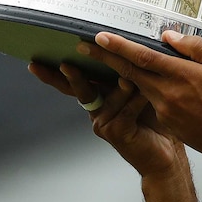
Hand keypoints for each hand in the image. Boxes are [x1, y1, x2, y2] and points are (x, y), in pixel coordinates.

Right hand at [27, 62, 185, 179]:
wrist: (166, 153)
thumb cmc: (155, 119)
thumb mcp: (141, 90)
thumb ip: (130, 74)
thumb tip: (126, 47)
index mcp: (100, 96)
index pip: (74, 81)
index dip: (54, 72)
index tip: (35, 61)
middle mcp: (96, 109)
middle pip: (79, 88)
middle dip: (73, 76)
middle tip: (66, 65)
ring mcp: (103, 122)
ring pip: (111, 95)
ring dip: (126, 87)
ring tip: (135, 82)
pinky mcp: (115, 131)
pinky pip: (125, 109)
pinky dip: (136, 101)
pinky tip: (146, 97)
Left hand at [76, 30, 201, 158]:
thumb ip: (194, 48)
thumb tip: (168, 37)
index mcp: (180, 76)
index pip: (142, 57)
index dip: (118, 46)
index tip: (98, 37)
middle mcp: (166, 93)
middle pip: (129, 72)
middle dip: (106, 58)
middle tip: (86, 47)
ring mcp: (163, 109)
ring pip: (138, 86)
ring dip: (123, 74)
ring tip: (112, 61)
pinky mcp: (165, 121)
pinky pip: (151, 100)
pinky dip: (144, 89)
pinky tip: (146, 83)